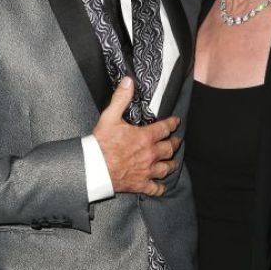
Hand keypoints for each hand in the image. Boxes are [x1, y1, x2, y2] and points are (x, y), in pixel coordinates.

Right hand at [93, 77, 180, 196]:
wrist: (94, 168)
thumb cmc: (101, 143)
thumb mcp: (110, 116)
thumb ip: (121, 98)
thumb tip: (129, 81)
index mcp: (145, 137)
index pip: (164, 128)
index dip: (172, 123)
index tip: (176, 121)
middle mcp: (150, 154)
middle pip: (169, 149)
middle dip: (174, 143)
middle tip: (177, 140)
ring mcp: (146, 171)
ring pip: (166, 168)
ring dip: (171, 164)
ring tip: (174, 162)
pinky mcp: (140, 184)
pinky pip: (155, 188)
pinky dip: (160, 187)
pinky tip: (163, 186)